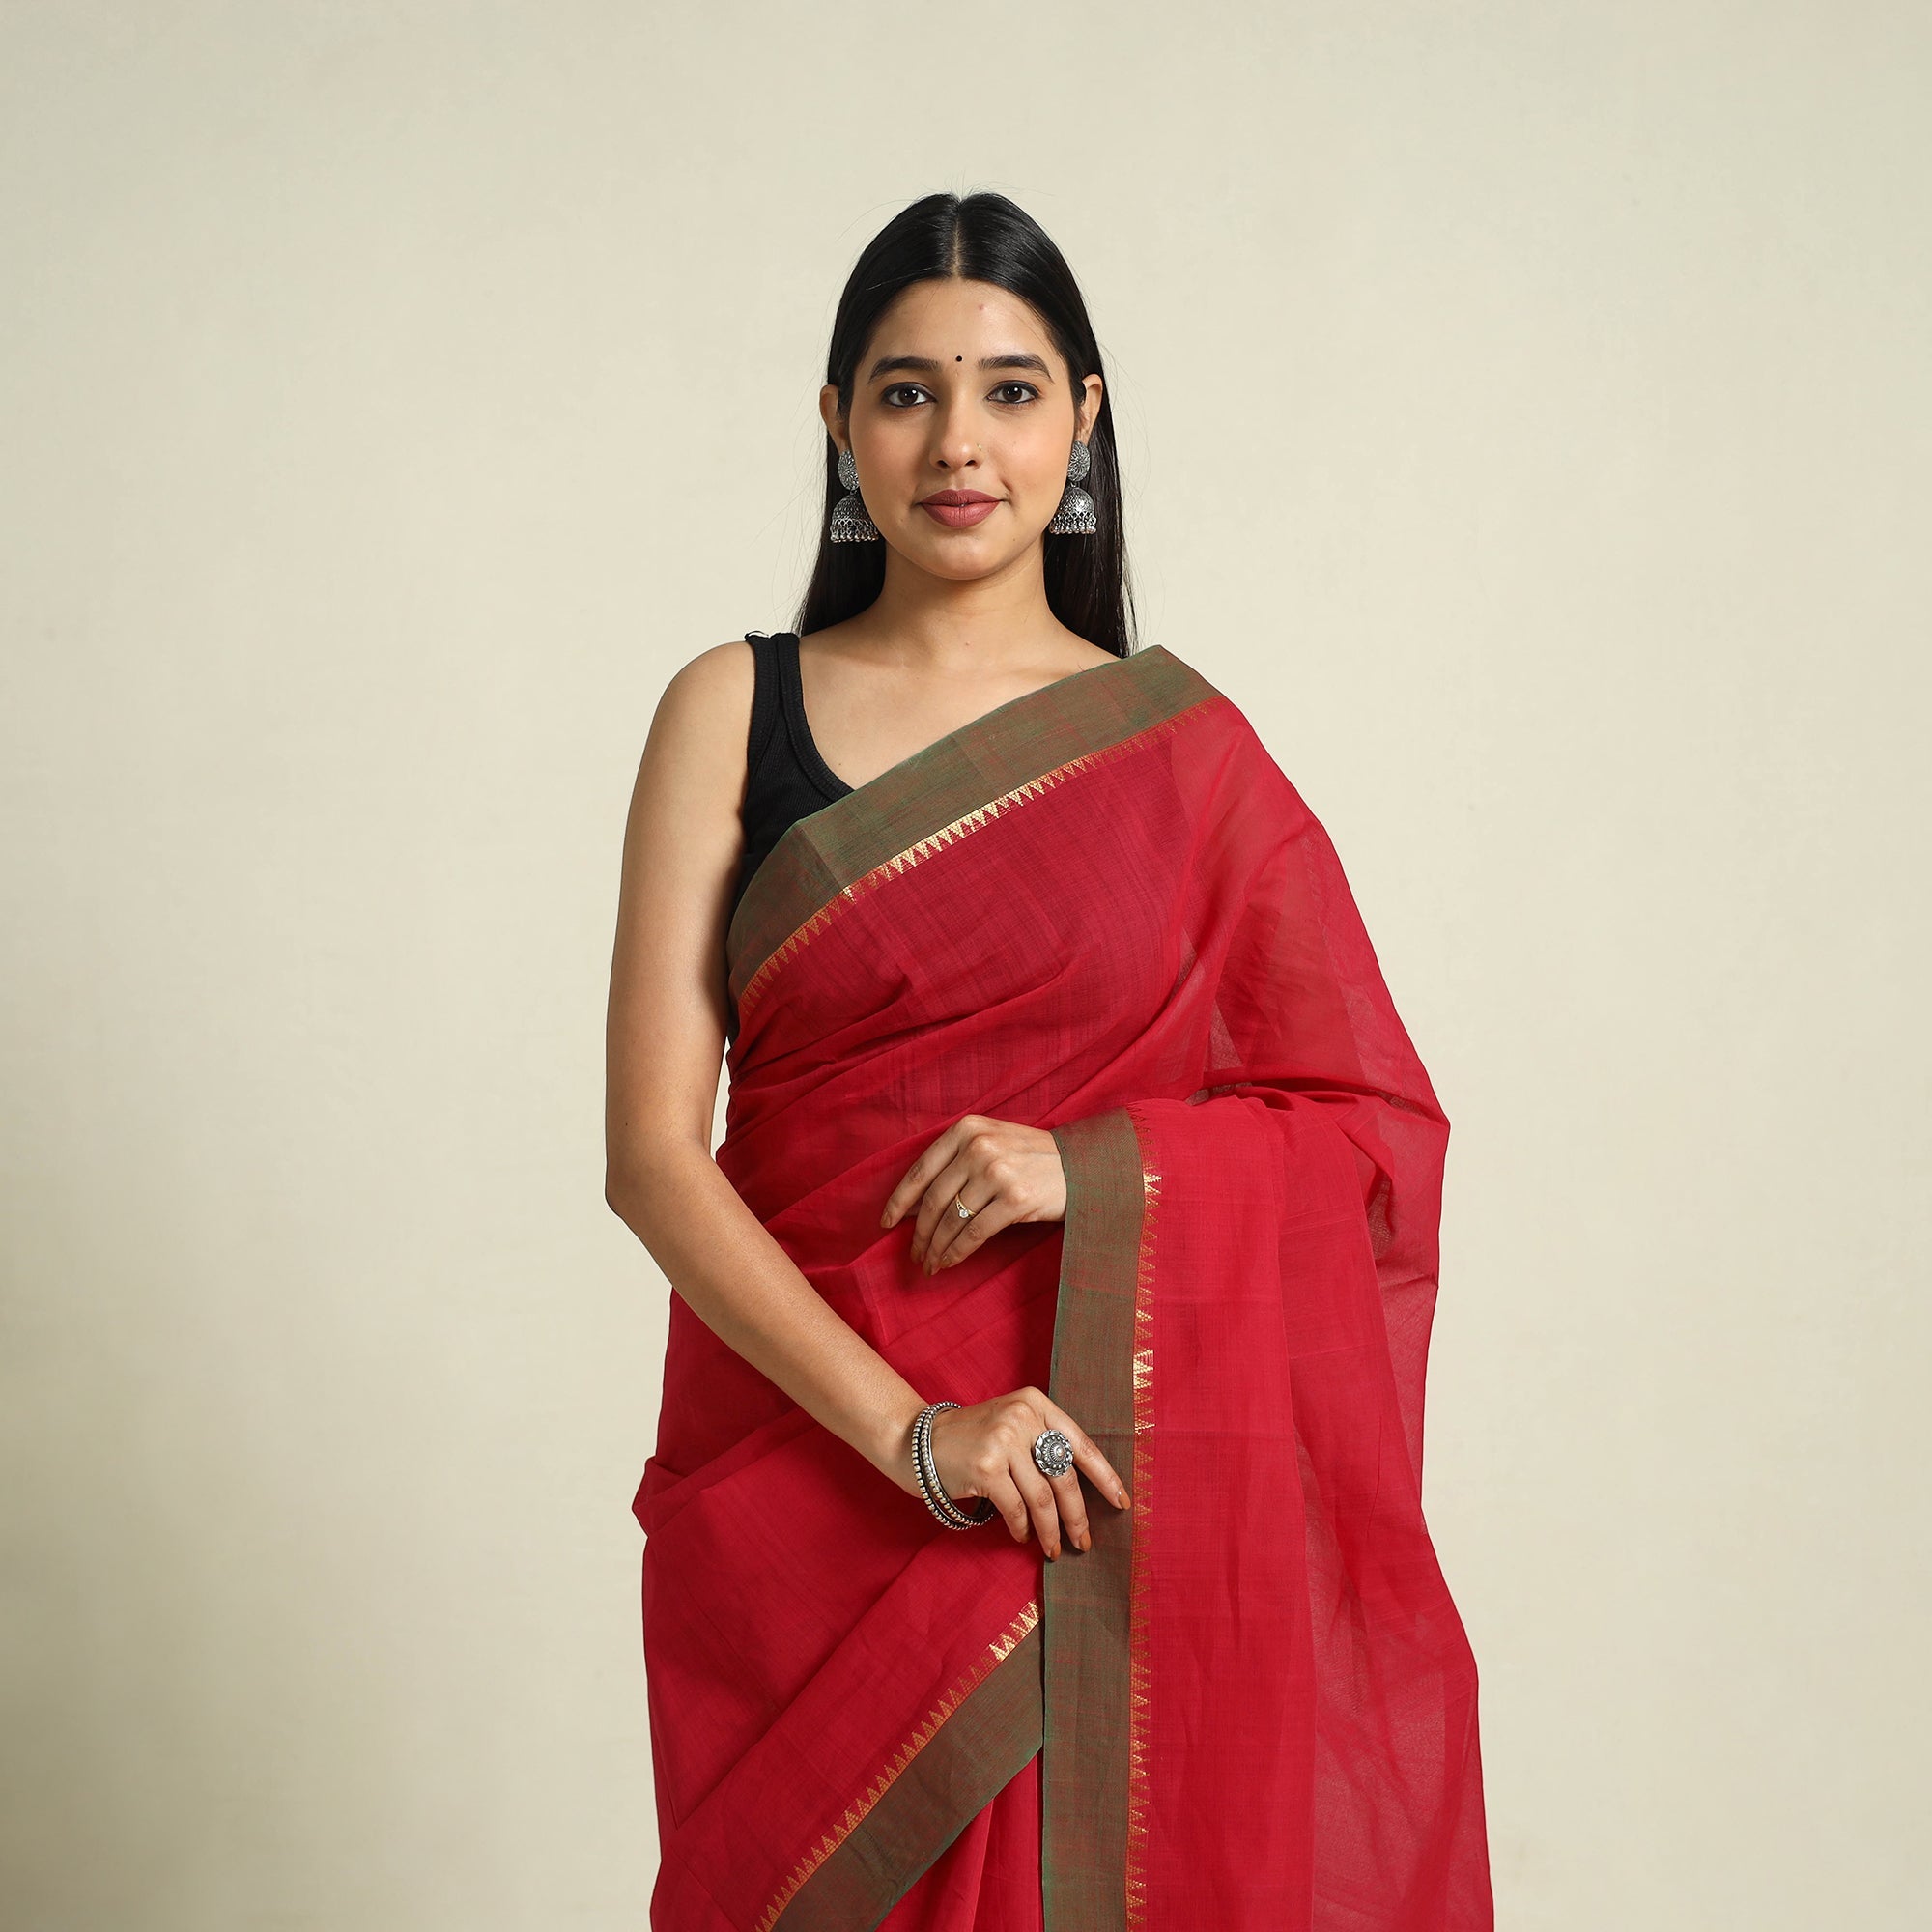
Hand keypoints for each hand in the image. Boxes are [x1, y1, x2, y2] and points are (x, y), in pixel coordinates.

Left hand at [879, 1114, 1065, 1274]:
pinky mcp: (1015, 1199)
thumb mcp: (993, 1141)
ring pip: (951, 1220)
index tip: (885, 1223)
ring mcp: (997, 1172)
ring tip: (929, 1264)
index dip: (899, 1201)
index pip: (921, 1170)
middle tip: (913, 1254)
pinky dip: (956, 1252)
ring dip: (936, 1248)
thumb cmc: (1031, 1158)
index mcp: (968, 1129)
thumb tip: (912, 1204)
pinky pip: (974, 1233)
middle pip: (934, 1200)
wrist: (1082, 1166)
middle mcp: (979, 1147)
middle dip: (918, 1233)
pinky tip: (948, 1263)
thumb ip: (956, 1161)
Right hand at [927, 1387, 1132, 1558]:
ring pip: (1042, 1498)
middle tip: (1084, 1542)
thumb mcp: (1011, 1424)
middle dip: (1078, 1516)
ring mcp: (1003, 1441)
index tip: (1121, 1503)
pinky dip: (1021, 1528)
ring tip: (1053, 1548)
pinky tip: (1021, 1535)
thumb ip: (1042, 1444)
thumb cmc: (972, 1438)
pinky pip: (1016, 1509)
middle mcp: (1023, 1417)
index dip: (1105, 1477)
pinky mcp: (985, 1467)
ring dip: (1051, 1530)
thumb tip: (1082, 1494)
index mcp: (1036, 1403)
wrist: (918, 1440)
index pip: (1081, 1444)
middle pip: (1064, 1476)